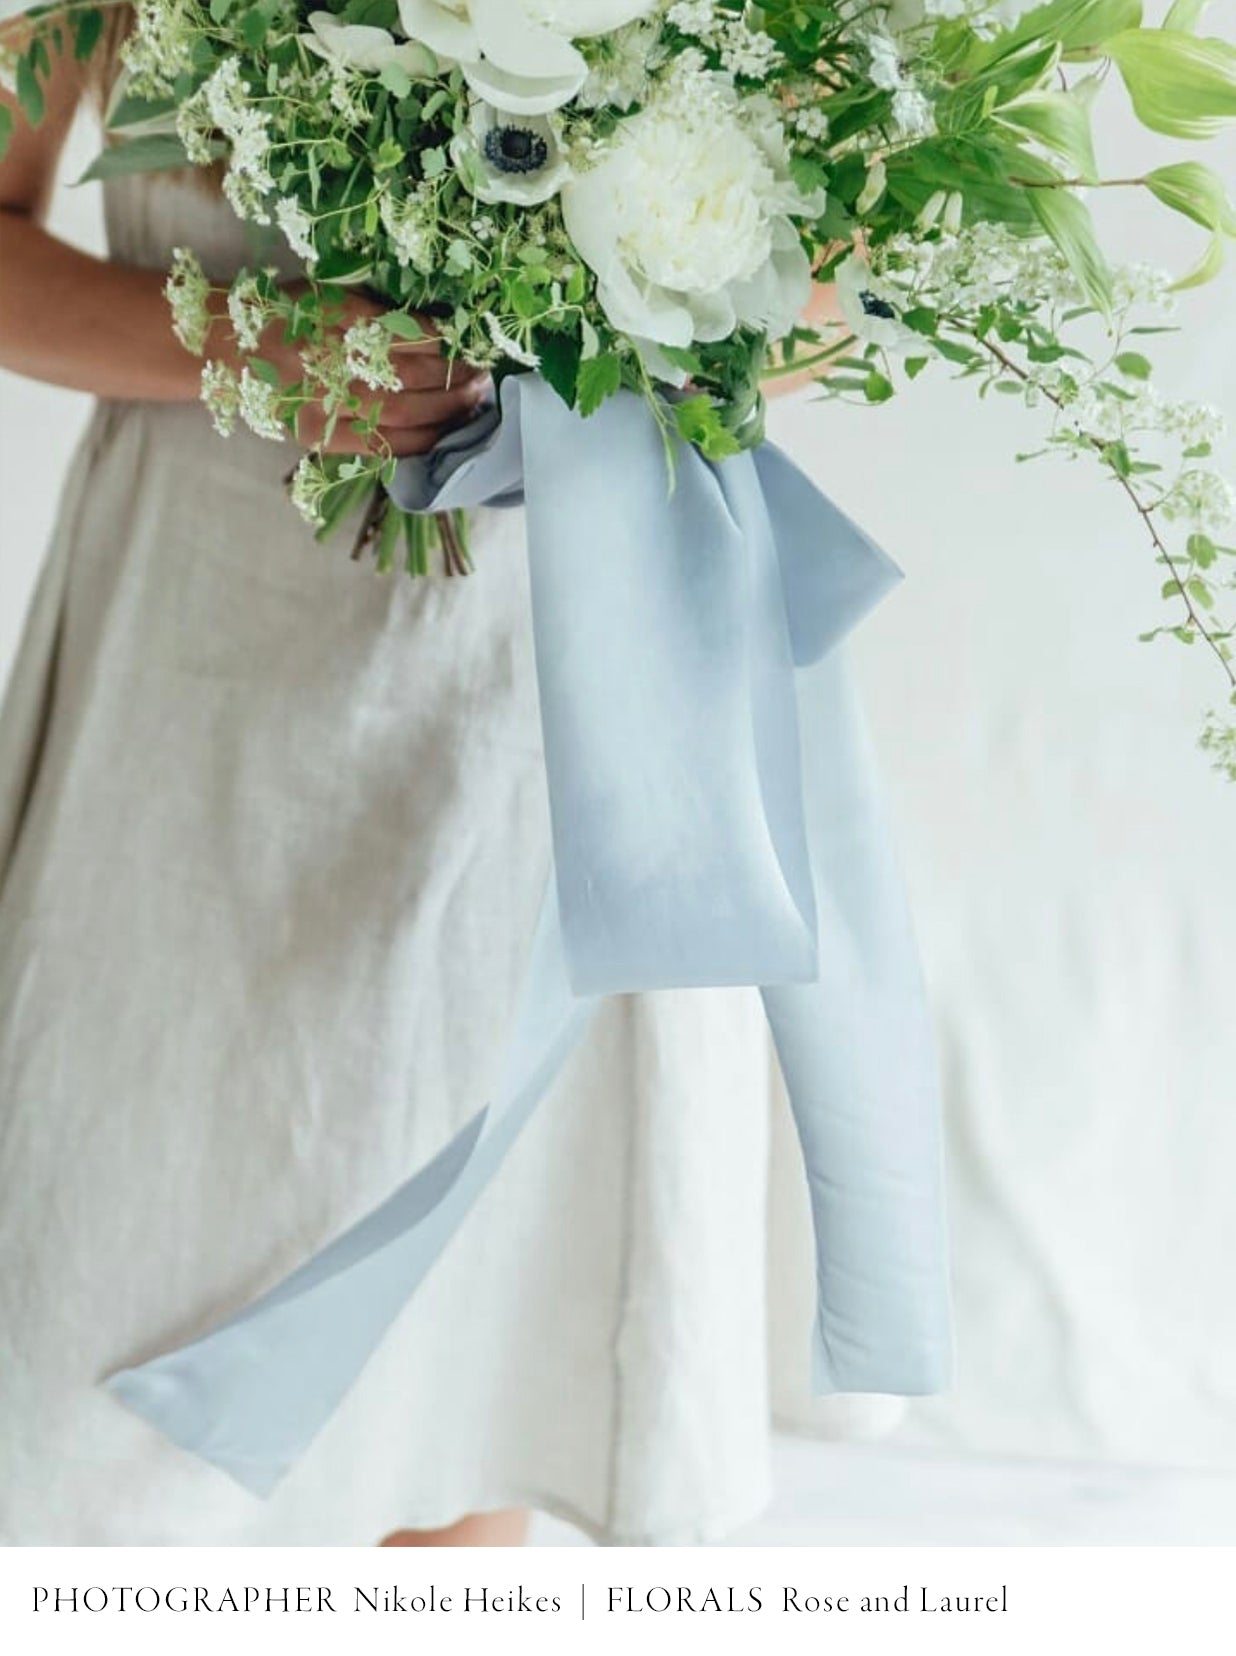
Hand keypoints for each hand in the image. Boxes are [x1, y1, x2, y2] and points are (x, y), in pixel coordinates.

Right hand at [213, 285, 491, 457]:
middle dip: (455, 377)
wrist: (231, 354)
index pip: (405, 331)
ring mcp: (326, 405)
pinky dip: (422, 442)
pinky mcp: (323, 437)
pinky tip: (446, 433)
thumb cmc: (287, 316)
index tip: (470, 340)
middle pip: (411, 375)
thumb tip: (439, 325)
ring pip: (404, 413)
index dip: (444, 340)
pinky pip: (384, 446)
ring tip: (474, 402)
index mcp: (334, 318)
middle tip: (482, 375)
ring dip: (448, 410)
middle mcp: (331, 362)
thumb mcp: (328, 294)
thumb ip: (376, 309)